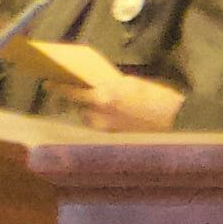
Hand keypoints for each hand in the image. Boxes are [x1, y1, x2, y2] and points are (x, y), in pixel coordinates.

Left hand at [62, 67, 186, 133]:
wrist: (174, 120)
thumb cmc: (155, 97)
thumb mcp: (131, 83)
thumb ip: (109, 85)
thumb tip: (95, 85)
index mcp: (104, 96)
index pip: (72, 92)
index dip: (58, 87)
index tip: (48, 84)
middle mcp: (100, 115)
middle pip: (79, 108)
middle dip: (79, 102)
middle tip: (83, 95)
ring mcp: (106, 130)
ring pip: (89, 120)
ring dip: (92, 114)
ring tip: (106, 108)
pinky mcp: (114, 139)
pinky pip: (101, 130)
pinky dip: (103, 124)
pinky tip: (115, 119)